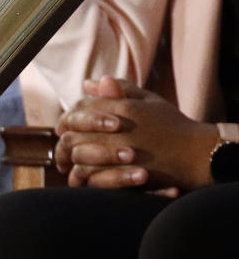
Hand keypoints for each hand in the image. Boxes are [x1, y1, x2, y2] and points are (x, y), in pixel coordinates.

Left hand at [54, 76, 217, 191]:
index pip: (81, 108)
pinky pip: (88, 175)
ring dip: (68, 157)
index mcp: (122, 107)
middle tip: (62, 147)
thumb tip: (88, 83)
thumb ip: (119, 90)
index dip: (69, 117)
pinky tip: (80, 174)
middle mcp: (117, 128)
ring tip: (67, 162)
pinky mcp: (119, 174)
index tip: (65, 126)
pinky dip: (80, 174)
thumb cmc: (172, 126)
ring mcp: (117, 152)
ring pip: (77, 153)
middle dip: (63, 138)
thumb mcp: (148, 101)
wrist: (195, 156)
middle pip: (72, 131)